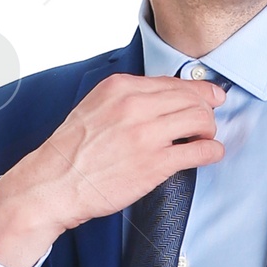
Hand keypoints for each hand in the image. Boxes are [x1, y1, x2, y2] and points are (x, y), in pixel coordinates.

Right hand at [0, 74, 222, 266]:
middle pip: (190, 98)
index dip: (197, 91)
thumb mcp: (94, 107)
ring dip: (209, 129)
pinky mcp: (155, 163)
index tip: (209, 97)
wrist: (54, 183)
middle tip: (209, 121)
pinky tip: (211, 154)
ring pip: (200, 119)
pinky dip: (212, 151)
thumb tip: (157, 101)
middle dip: (207, 109)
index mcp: (120, 88)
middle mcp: (135, 105)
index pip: (171, 82)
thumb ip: (125, 100)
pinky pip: (199, 151)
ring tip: (205, 139)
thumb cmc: (71, 152)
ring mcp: (146, 134)